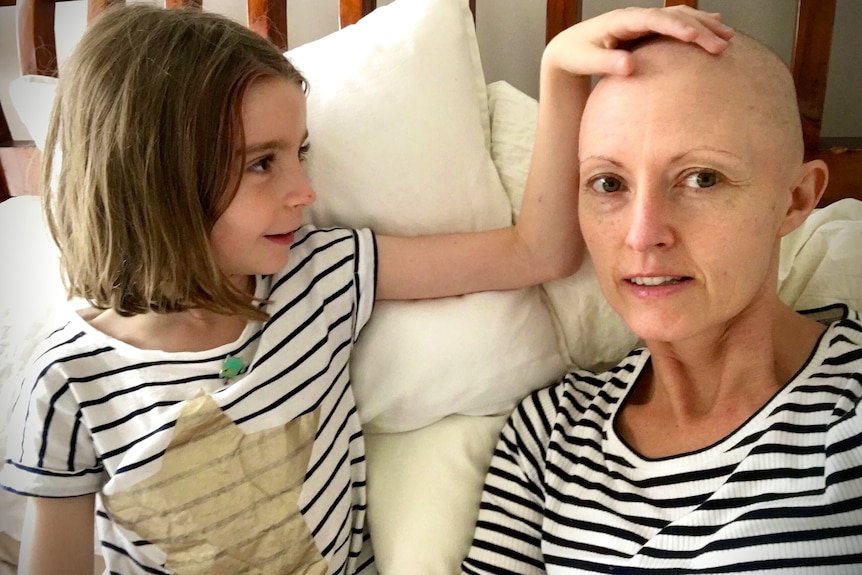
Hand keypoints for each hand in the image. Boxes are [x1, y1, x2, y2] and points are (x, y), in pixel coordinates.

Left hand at [544, 6, 733, 77]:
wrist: (570, 48)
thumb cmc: (576, 55)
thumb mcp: (586, 61)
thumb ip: (606, 64)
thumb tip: (629, 66)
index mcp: (620, 21)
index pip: (653, 20)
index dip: (674, 27)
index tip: (694, 36)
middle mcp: (635, 16)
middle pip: (673, 16)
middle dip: (699, 28)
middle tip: (721, 45)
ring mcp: (643, 21)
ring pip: (680, 17)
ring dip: (704, 25)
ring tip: (727, 38)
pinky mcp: (648, 29)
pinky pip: (677, 23)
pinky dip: (698, 24)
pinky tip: (717, 26)